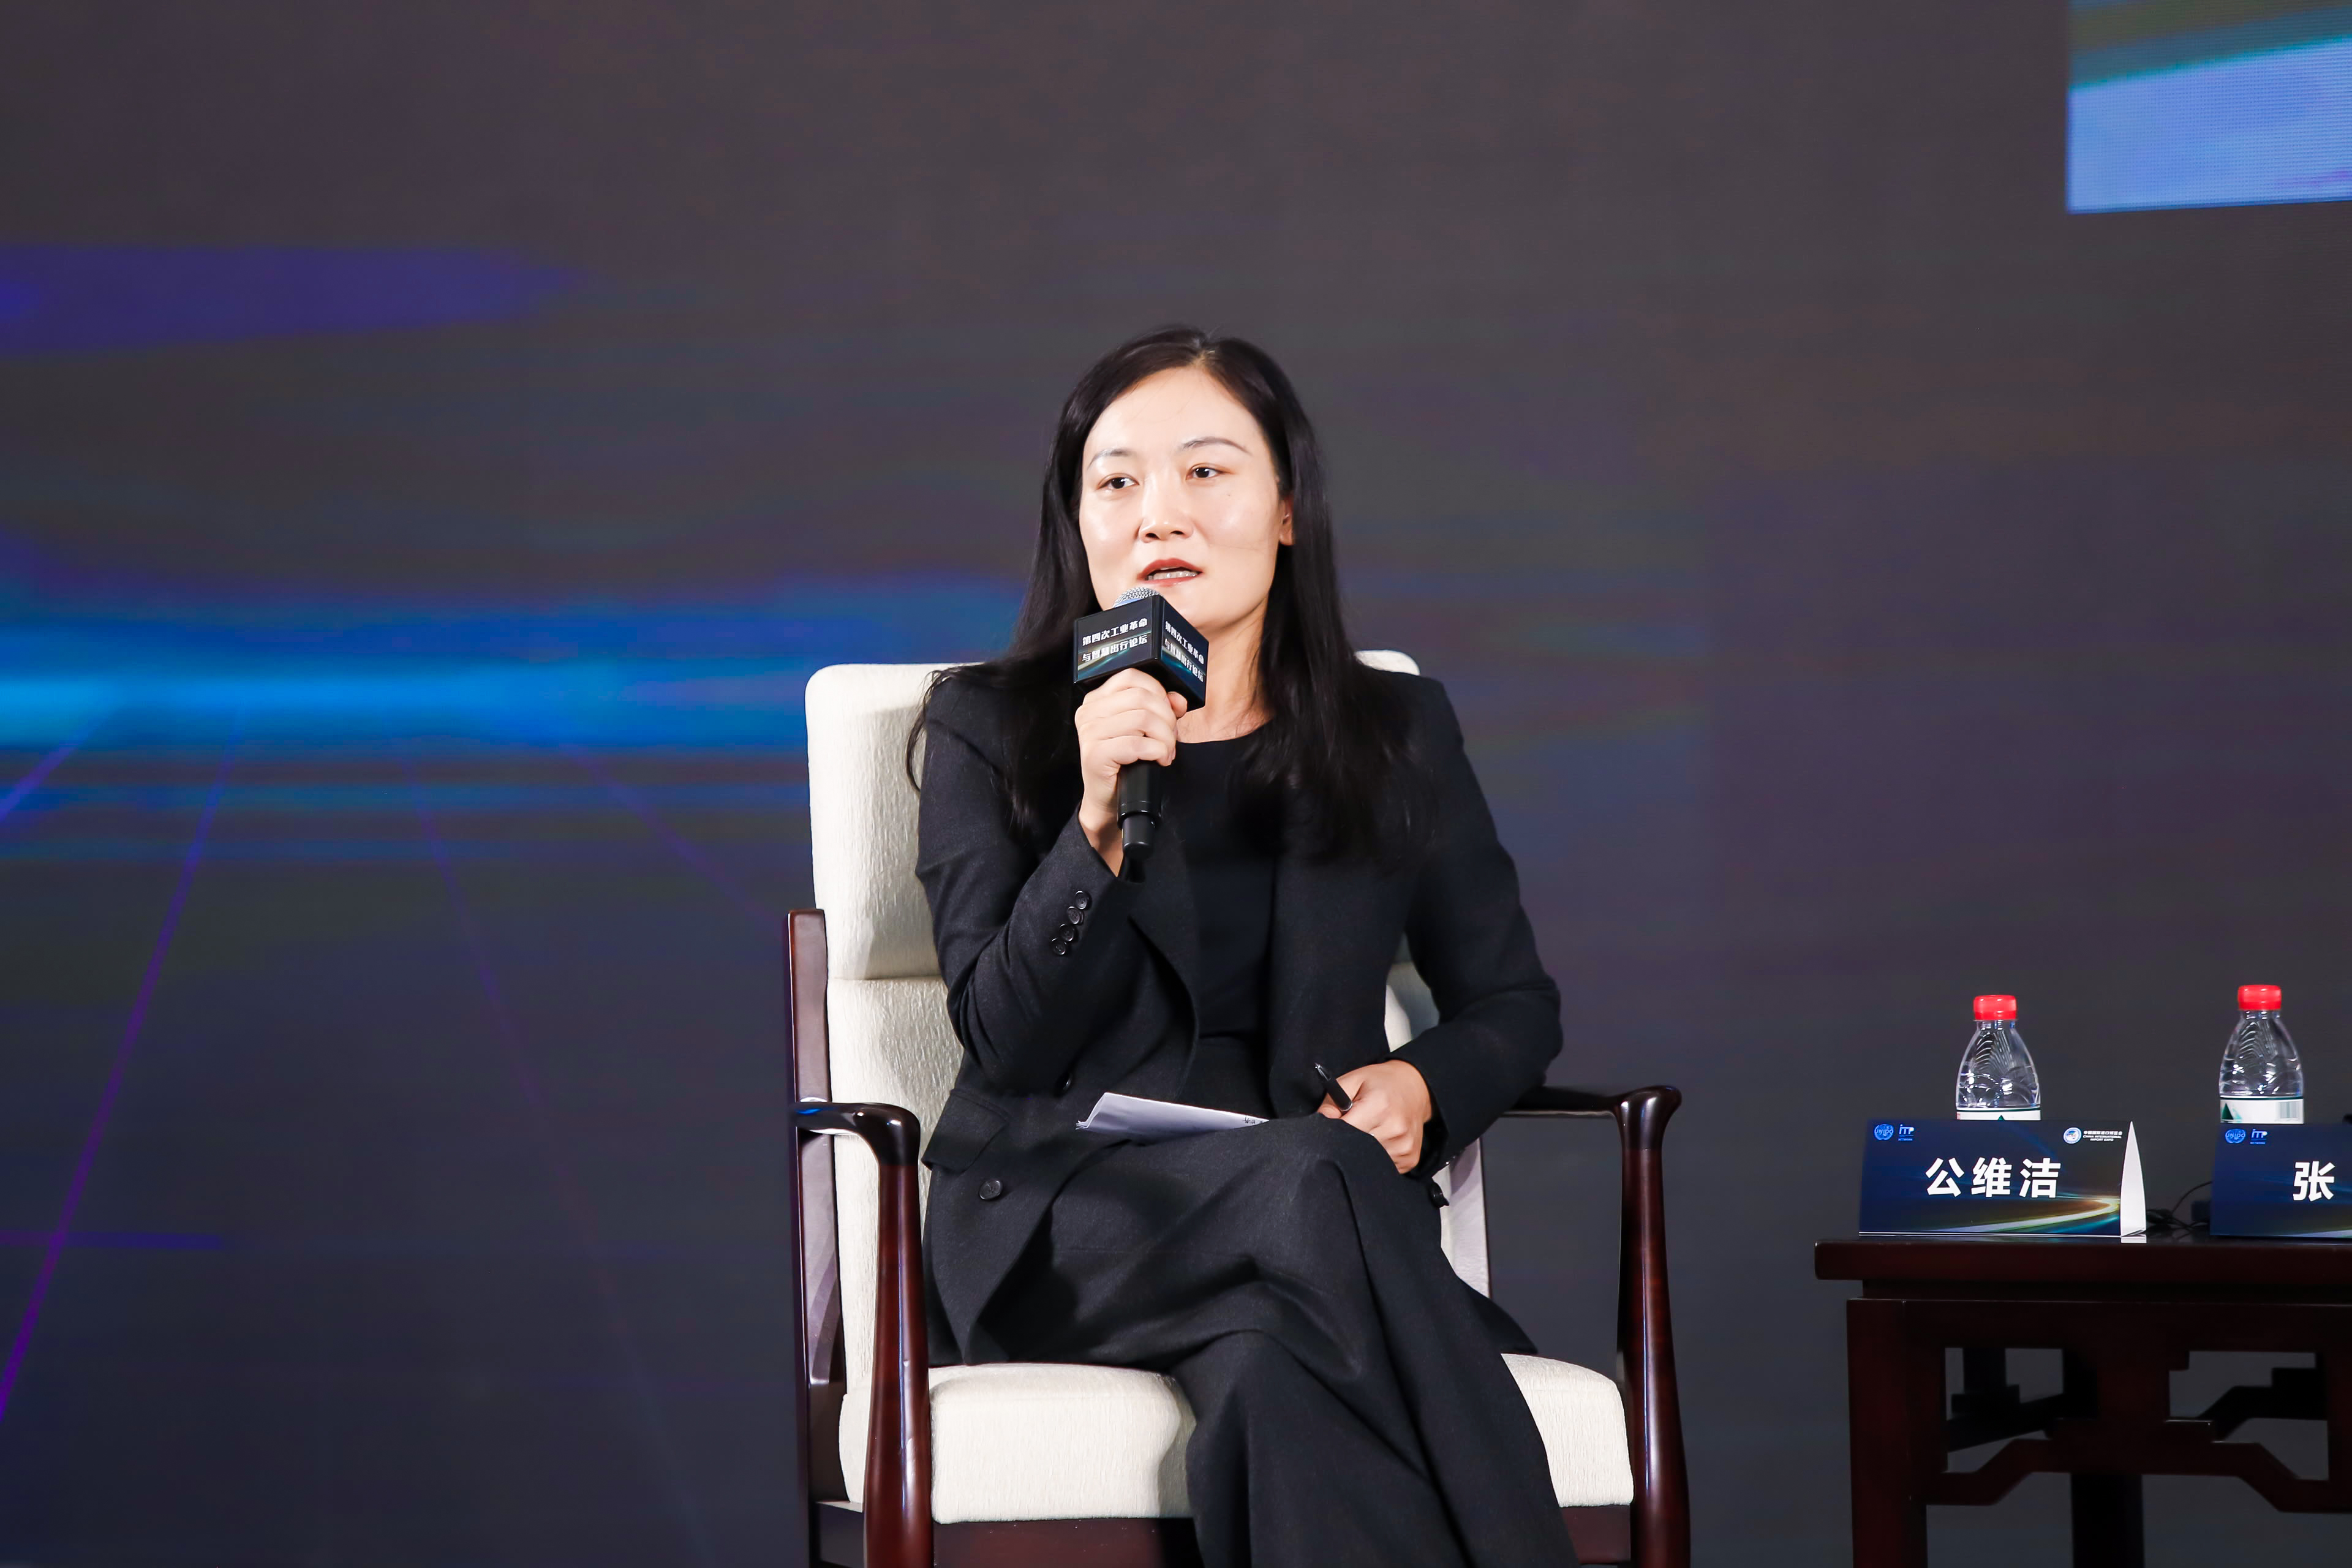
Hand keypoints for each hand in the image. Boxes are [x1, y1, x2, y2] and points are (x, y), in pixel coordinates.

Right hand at [1074, 668, 1187, 873]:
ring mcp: (1089, 732)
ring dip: (1164, 738)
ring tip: (1165, 752)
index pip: (1132, 677)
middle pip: (1141, 698)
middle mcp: (1089, 712)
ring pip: (1142, 718)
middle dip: (1166, 719)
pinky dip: (1157, 751)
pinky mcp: (1095, 754)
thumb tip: (1178, 699)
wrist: (1109, 799)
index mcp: (1097, 699)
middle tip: (1170, 740)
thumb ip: (1161, 708)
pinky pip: (1137, 744)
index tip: (1169, 713)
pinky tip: (1158, 760)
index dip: (1158, 692)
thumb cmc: (1126, 762)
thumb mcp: (1145, 728)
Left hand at [1317, 1059, 1432, 1173]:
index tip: (1333, 1128)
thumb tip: (1319, 1126)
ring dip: (1362, 1150)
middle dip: (1347, 1142)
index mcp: (1379, 1107)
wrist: (1414, 1087)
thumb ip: (1330, 1104)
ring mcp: (1404, 1147)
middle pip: (1356, 1149)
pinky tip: (1381, 1140)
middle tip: (1350, 1129)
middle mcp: (1395, 1129)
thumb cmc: (1379, 1083)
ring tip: (1369, 1130)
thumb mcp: (1351, 1081)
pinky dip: (1377, 1156)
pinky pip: (1384, 1166)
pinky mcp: (1410, 1159)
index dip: (1334, 1132)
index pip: (1345, 1132)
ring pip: (1369, 1160)